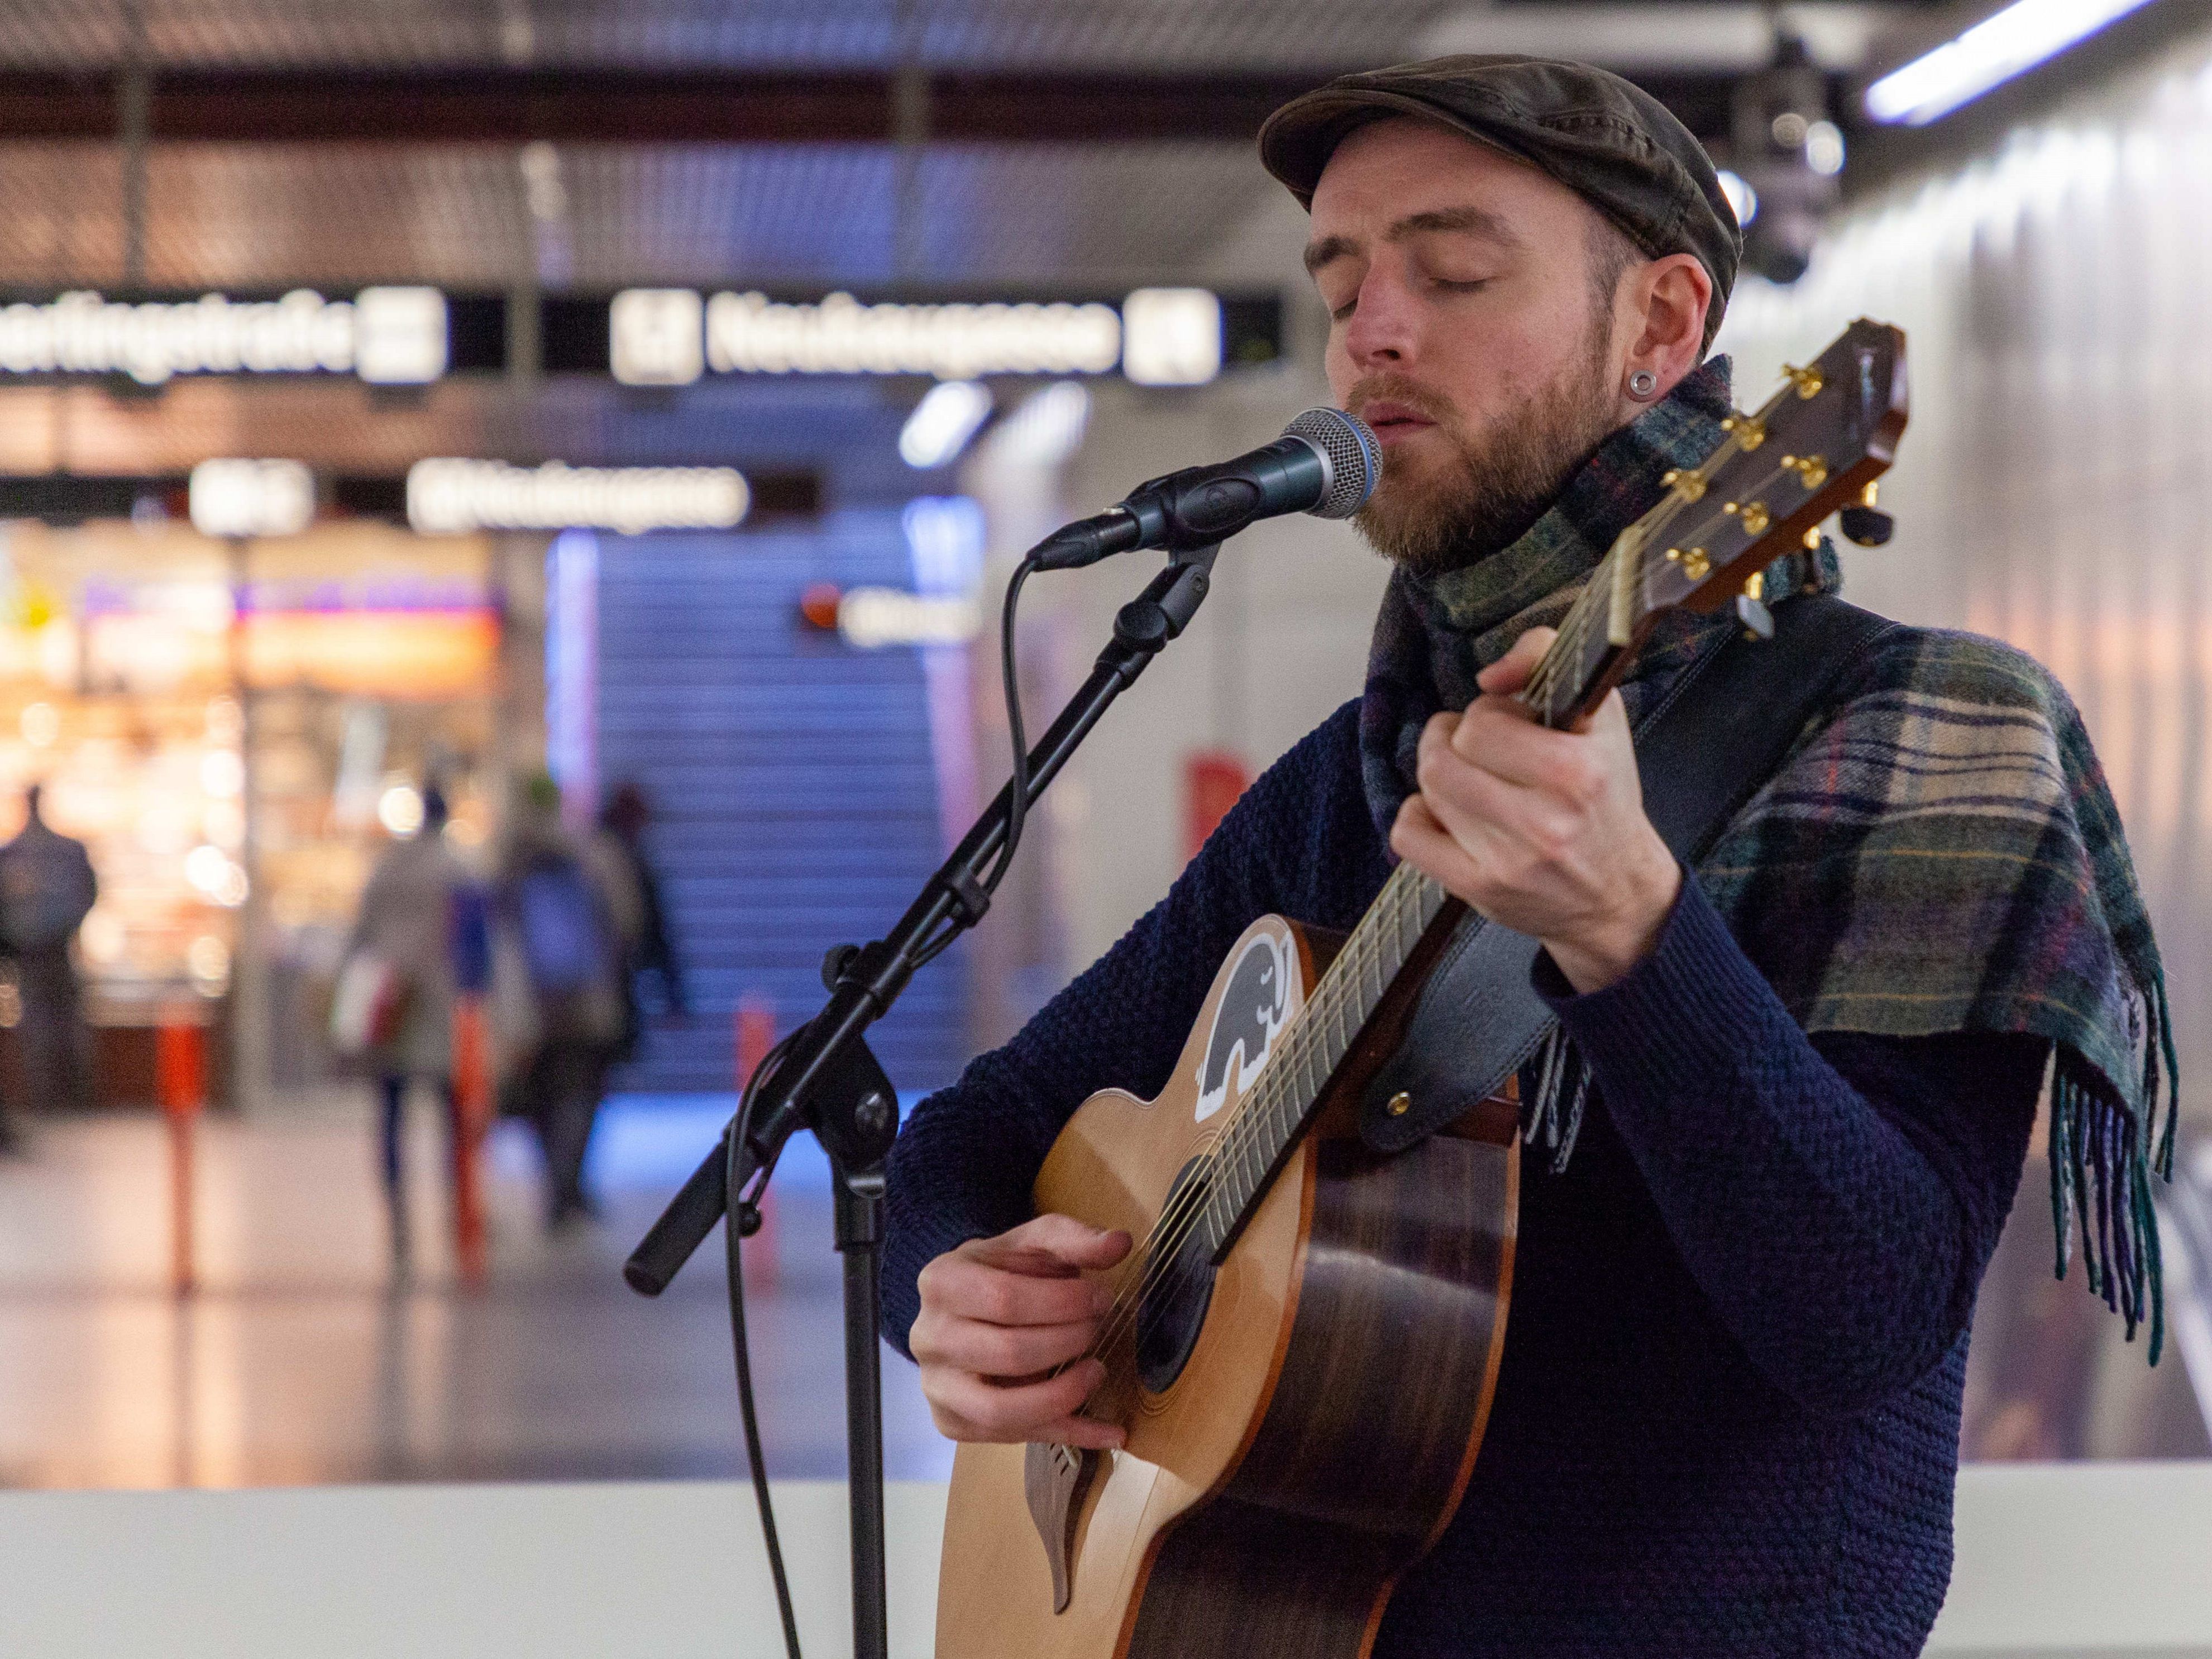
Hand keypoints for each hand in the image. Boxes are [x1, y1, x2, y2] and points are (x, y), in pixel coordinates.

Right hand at [910, 1214, 1131, 1450]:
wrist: (963, 1304)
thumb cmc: (1003, 1272)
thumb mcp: (1035, 1243)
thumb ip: (1075, 1240)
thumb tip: (1120, 1243)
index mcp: (941, 1283)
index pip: (1005, 1299)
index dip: (1062, 1303)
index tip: (1101, 1297)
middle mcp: (928, 1338)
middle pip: (1008, 1354)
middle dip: (1068, 1343)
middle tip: (1097, 1328)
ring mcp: (936, 1387)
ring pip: (1001, 1411)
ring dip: (1064, 1395)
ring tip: (1098, 1371)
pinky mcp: (953, 1423)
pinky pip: (1014, 1439)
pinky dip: (1068, 1436)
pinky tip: (1109, 1431)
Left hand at [1389, 626, 1681, 992]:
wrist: (1618, 894)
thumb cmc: (1605, 797)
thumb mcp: (1599, 717)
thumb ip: (1547, 660)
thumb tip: (1490, 675)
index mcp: (1577, 773)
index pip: (1481, 723)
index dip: (1486, 716)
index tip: (1508, 727)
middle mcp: (1543, 822)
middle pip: (1442, 759)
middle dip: (1451, 743)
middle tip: (1475, 749)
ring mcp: (1507, 862)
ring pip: (1426, 792)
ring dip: (1439, 778)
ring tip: (1469, 779)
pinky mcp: (1479, 891)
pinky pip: (1409, 837)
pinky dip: (1418, 817)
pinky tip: (1447, 816)